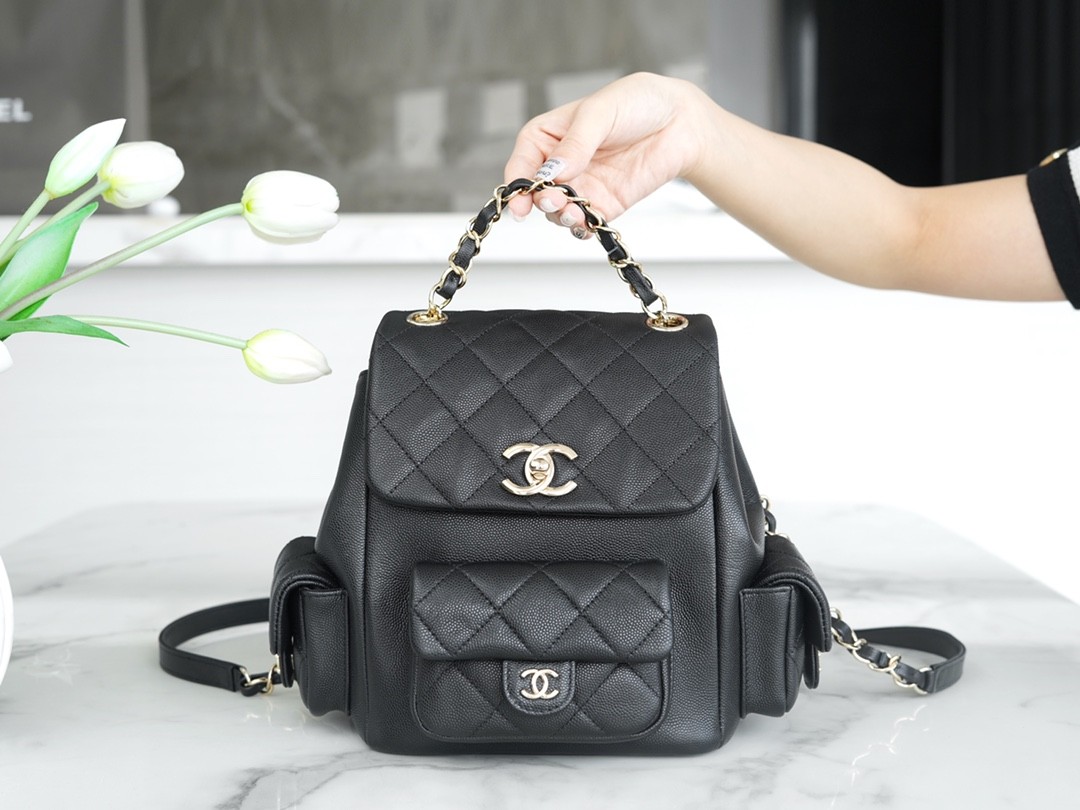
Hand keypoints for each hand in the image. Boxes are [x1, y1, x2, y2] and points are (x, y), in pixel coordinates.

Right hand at [503, 73, 714, 234]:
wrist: (681, 120)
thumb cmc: (637, 102)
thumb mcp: (600, 111)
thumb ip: (576, 143)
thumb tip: (555, 172)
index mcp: (549, 136)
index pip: (522, 163)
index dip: (517, 183)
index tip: (520, 199)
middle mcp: (561, 165)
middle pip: (536, 193)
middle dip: (540, 202)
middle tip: (553, 201)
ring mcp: (582, 186)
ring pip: (558, 212)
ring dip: (560, 216)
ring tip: (573, 211)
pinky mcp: (605, 203)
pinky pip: (586, 223)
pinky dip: (582, 228)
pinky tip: (586, 223)